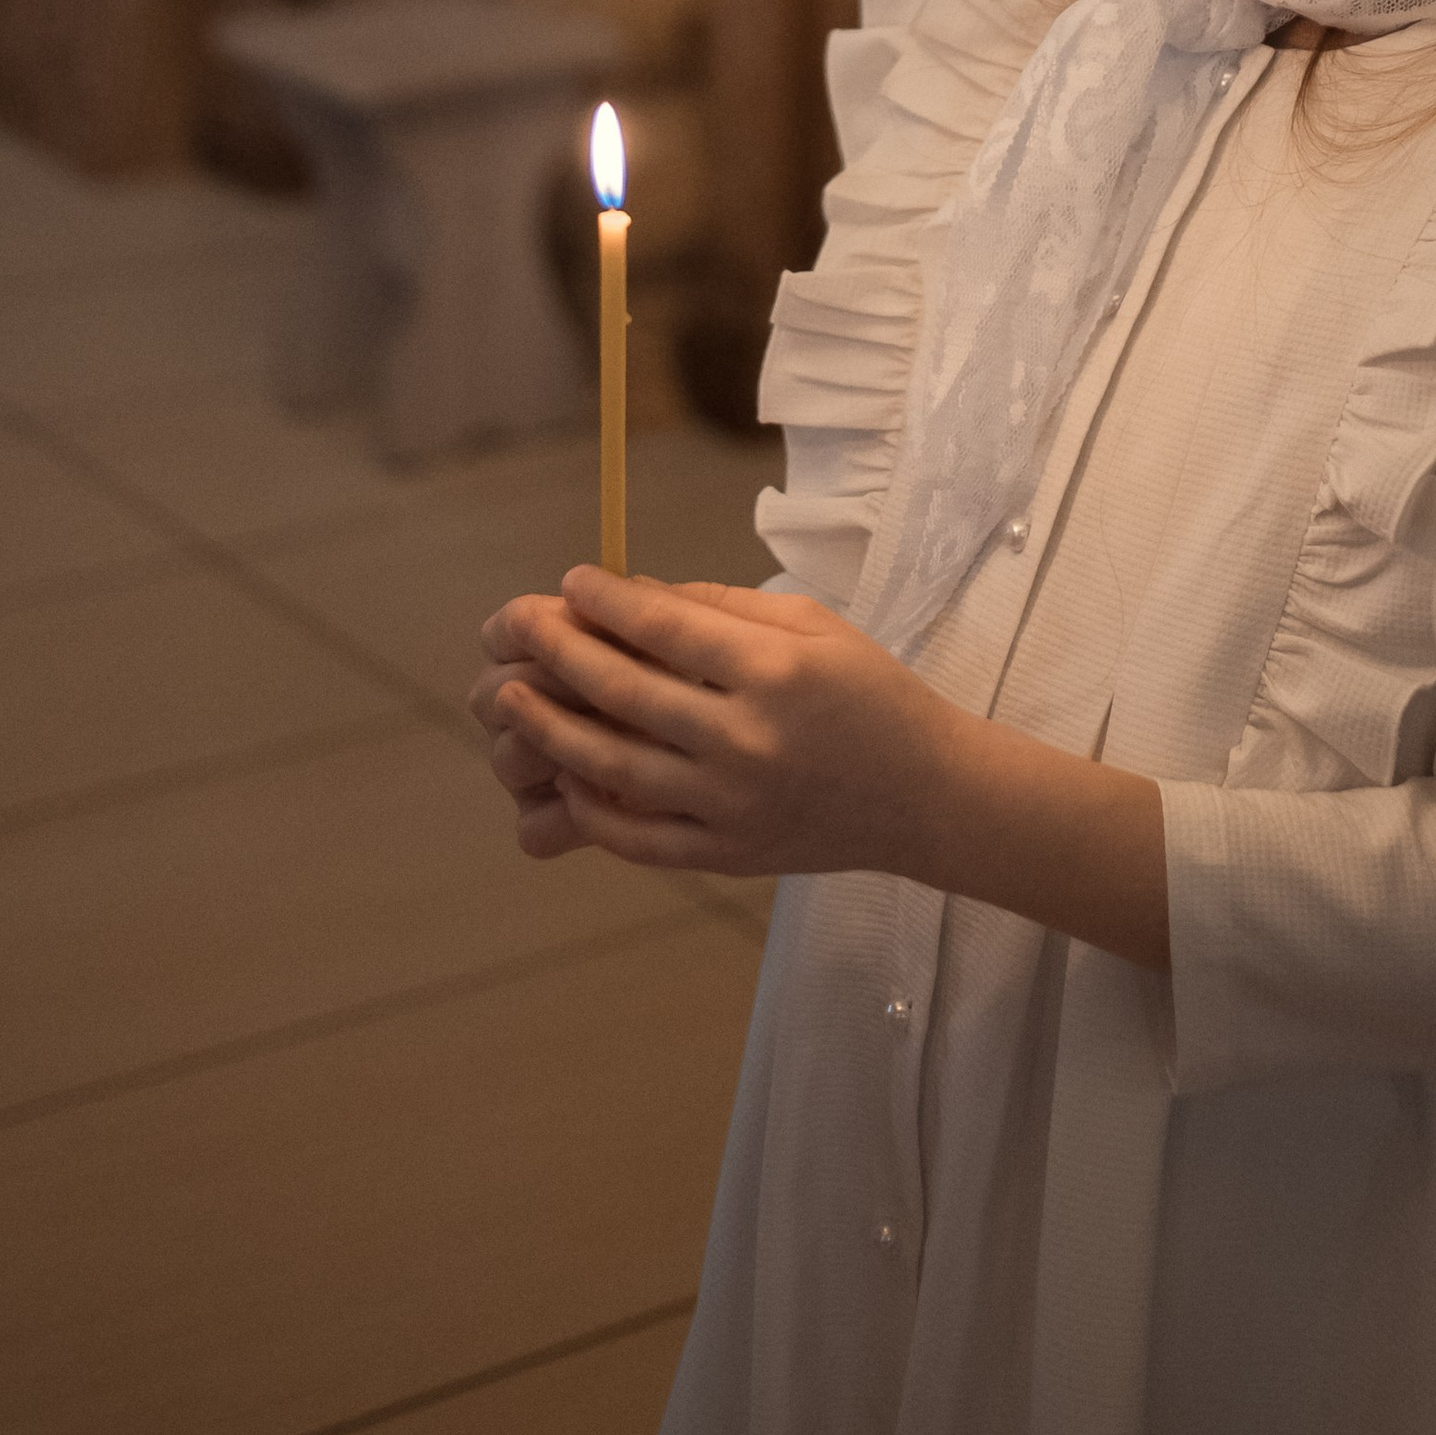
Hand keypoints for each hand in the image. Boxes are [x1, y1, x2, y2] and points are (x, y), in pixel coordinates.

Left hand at [475, 569, 958, 878]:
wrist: (926, 797)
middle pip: (626, 692)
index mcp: (775, 673)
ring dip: (552, 728)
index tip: (571, 580)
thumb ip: (725, 608)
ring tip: (510, 699)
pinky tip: (564, 771)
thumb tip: (636, 594)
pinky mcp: (727, 854)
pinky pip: (638, 836)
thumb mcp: (815, 626)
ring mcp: (733, 806)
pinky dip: (591, 804)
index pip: (666, 626)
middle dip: (560, 652)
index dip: (607, 600)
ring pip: (615, 767)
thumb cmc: (872, 695)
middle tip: (518, 625)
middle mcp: (748, 740)